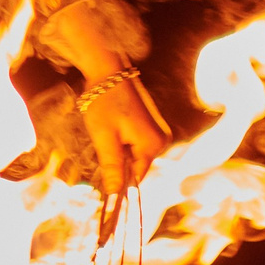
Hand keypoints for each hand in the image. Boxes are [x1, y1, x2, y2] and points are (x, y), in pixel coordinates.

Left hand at [81, 74, 172, 195]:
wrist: (107, 68)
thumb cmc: (104, 101)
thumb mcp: (104, 138)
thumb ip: (112, 168)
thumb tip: (114, 196)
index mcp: (153, 145)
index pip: (135, 177)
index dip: (117, 177)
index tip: (102, 167)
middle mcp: (162, 139)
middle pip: (136, 165)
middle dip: (118, 159)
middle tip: (104, 139)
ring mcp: (158, 130)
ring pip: (135, 154)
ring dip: (119, 148)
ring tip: (108, 129)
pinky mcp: (152, 123)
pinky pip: (137, 142)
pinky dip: (123, 139)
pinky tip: (114, 124)